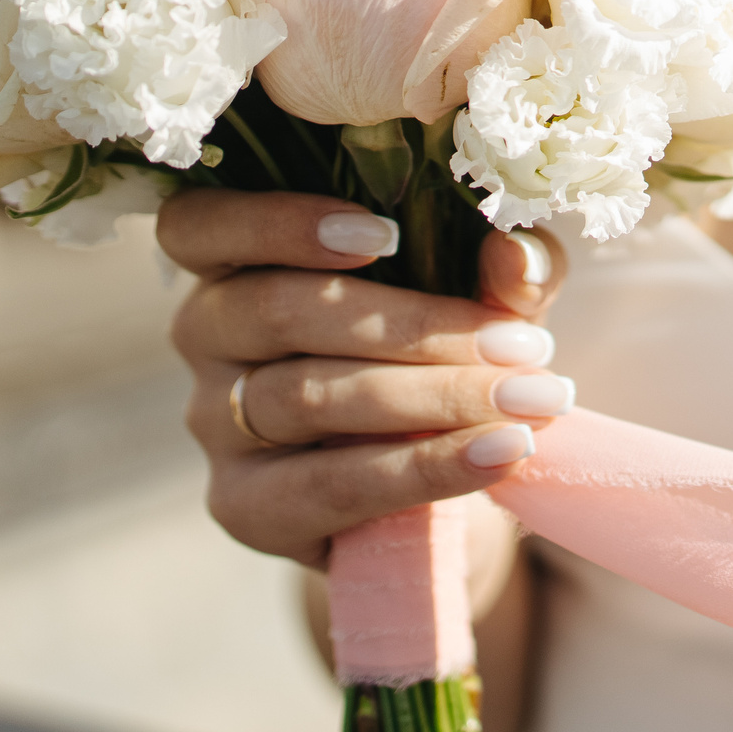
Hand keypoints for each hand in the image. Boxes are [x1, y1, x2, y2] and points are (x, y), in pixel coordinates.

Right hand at [159, 189, 573, 568]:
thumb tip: (514, 253)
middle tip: (524, 347)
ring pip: (306, 397)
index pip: (201, 226)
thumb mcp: (485, 302)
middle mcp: (206, 336)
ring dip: (435, 396)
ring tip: (531, 401)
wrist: (439, 492)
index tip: (386, 234)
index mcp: (238, 261)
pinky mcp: (245, 507)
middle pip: (279, 311)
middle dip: (416, 327)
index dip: (278, 224)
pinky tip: (500, 453)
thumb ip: (504, 272)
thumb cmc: (447, 361)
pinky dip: (425, 468)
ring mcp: (215, 426)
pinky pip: (331, 484)